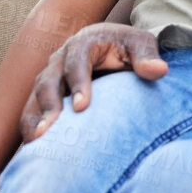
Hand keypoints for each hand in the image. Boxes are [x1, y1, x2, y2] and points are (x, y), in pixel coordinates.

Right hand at [19, 22, 166, 141]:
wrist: (116, 46)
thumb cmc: (129, 47)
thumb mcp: (142, 44)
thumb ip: (147, 56)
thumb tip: (159, 71)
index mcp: (83, 43)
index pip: (76, 62)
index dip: (77, 83)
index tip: (83, 107)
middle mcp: (60, 60)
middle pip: (48, 82)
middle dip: (49, 105)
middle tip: (51, 130)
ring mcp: (51, 77)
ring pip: (36, 98)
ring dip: (35, 120)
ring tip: (38, 143)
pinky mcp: (47, 95)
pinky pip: (33, 111)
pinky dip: (32, 128)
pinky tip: (37, 149)